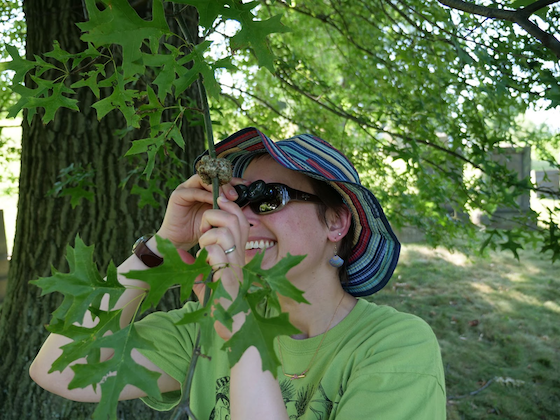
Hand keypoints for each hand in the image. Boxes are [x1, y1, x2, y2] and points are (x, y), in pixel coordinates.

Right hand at [155, 175, 243, 250]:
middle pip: (213, 176)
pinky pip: (193, 191)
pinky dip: (205, 195)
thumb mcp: (218, 217)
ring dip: (216, 187)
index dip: (234, 180)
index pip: (222, 179)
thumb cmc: (200, 230)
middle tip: (235, 194)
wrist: (181, 241)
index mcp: (207, 190)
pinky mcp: (178, 195)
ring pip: (203, 180)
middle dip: (226, 183)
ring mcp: (186, 189)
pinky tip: (214, 202)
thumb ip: (227, 208)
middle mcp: (197, 186)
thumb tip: (243, 201)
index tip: (246, 185)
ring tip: (226, 198)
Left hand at [194, 194, 249, 339]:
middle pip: (234, 220)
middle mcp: (239, 256)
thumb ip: (196, 267)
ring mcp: (235, 266)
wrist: (232, 327)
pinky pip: (215, 251)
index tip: (218, 202)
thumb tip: (181, 255)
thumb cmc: (220, 305)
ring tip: (203, 251)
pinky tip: (204, 263)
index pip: (240, 220)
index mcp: (237, 254)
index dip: (230, 207)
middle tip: (204, 231)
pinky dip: (205, 253)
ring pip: (223, 233)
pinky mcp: (228, 277)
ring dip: (207, 237)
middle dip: (214, 217)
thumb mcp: (206, 281)